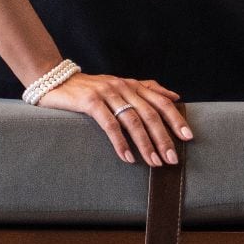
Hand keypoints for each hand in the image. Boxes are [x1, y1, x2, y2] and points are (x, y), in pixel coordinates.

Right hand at [34, 71, 193, 165]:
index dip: (176, 119)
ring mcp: (107, 93)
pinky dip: (120, 142)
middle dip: (163, 138)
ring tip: (154, 162)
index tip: (188, 138)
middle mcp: (123, 87)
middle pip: (150, 114)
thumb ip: (148, 89)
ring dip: (145, 144)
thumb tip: (175, 96)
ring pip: (133, 121)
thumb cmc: (90, 88)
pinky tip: (127, 157)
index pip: (161, 101)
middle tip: (172, 159)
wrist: (55, 80)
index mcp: (133, 85)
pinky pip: (110, 124)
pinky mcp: (90, 102)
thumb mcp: (121, 85)